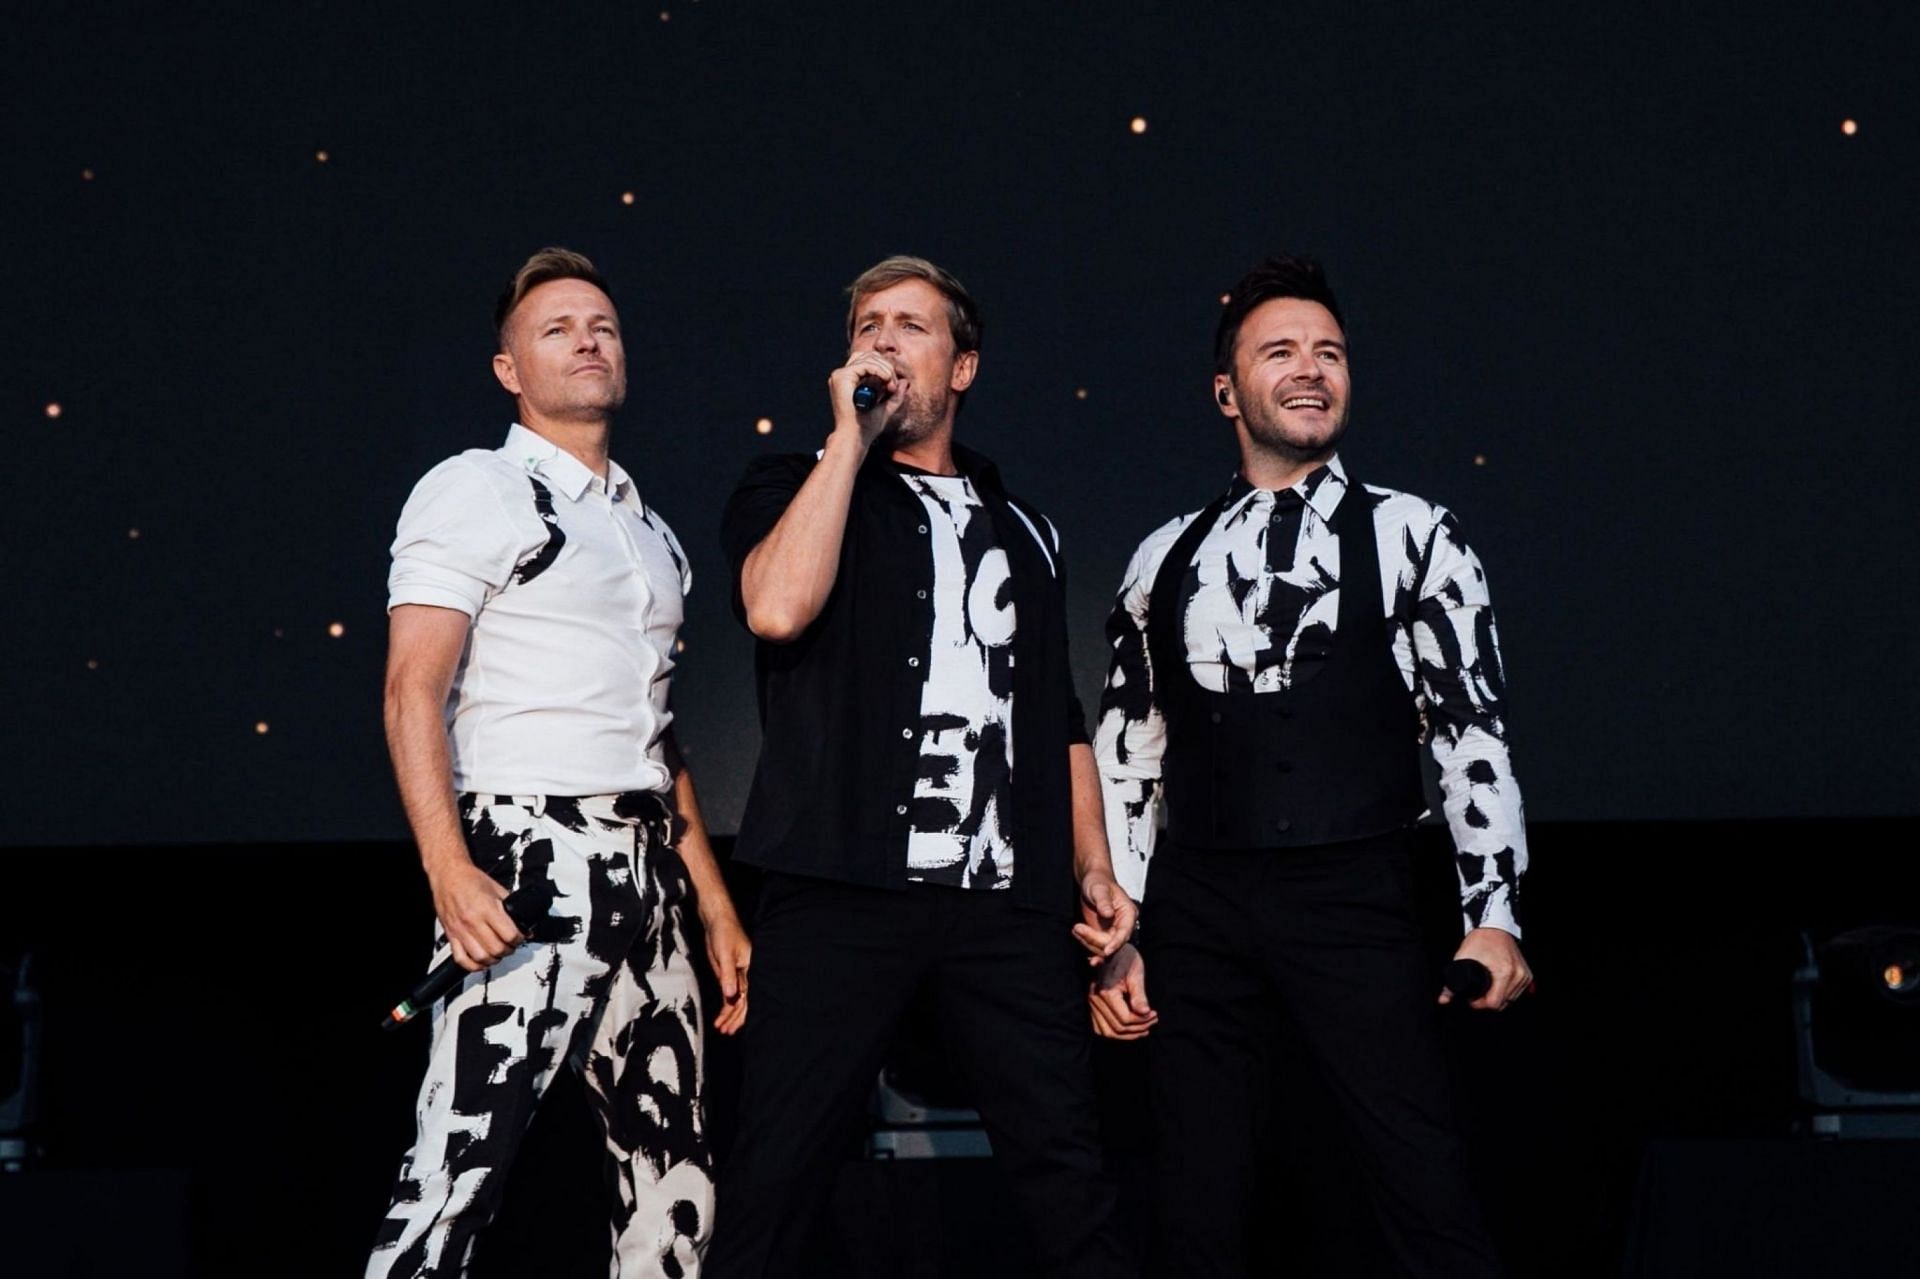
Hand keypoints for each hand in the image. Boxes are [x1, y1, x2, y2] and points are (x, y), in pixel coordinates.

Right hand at [428, 858, 523, 972]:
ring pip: (480, 957)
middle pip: (497, 949)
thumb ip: (509, 905)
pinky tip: (481, 961)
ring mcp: (461, 930)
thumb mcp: (496, 888)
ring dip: (493, 959)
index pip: (509, 934)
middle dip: (509, 950)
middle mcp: (473, 921)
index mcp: (486, 908)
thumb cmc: (470, 880)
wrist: (448, 875)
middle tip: (511, 945)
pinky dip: (473, 965)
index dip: (519, 938)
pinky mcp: (451, 935)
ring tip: (498, 953)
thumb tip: (522, 920)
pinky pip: (461, 959)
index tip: (521, 937)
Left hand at [702, 907, 751, 1034]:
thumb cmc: (724, 933)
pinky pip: (729, 992)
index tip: (730, 1025)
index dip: (739, 1012)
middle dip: (735, 1018)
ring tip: (722, 1028)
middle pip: (743, 1001)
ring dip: (729, 1014)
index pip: (747, 996)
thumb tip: (731, 996)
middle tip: (725, 1031)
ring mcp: (737, 974)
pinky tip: (722, 1016)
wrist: (717, 920)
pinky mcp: (728, 973)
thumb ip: (728, 975)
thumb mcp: (725, 954)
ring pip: (735, 999)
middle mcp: (746, 974)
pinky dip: (726, 1004)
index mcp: (750, 969)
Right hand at [827, 351, 901, 443]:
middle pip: (869, 355)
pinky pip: (865, 364)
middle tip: (893, 385)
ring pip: (868, 358)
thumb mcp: (886, 408)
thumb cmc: (866, 427)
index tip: (893, 385)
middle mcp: (843, 376)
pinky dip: (879, 370)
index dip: (885, 368)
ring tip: (890, 385)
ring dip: (885, 369)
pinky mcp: (841, 377)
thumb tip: (904, 382)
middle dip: (886, 367)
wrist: (856, 437)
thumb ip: (895, 396)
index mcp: (850, 381)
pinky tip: (886, 380)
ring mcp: (840, 376)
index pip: (869, 361)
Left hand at [1072, 872, 1137, 963]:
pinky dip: (1086, 943)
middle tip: (1078, 928)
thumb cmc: (1098, 881)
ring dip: (1088, 942)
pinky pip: (1096, 945)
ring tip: (1076, 928)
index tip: (1107, 951)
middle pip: (1112, 943)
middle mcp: (1123, 924)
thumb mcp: (1099, 889)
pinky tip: (1078, 935)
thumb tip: (1108, 913)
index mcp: (1128, 913)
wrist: (1091, 882)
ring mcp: (1112, 931)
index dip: (1117, 943)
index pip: (1125, 932)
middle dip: (1095, 940)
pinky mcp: (1102, 934)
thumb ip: (1103, 901)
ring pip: (1103, 947)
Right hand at [1088, 944, 1155, 1039]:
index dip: (1142, 1021)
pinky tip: (1131, 1029)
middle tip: (1153, 1019)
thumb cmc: (1126, 958)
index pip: (1125, 1018)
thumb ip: (1139, 995)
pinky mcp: (1092, 1007)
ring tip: (1145, 1027)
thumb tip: (1145, 1013)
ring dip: (1128, 1034)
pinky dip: (1116, 1032)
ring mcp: (1091, 1004)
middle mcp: (1095, 999)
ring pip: (1108, 1032)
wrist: (1112, 948)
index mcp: (1106, 991)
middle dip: (1138, 1027)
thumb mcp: (1136, 974)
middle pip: (1118, 1027)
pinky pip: (1101, 1028)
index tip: (1154, 1014)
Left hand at [1439, 927, 1532, 1010]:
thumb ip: (1451, 984)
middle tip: (1477, 993)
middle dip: (1487, 1002)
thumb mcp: (1463, 960)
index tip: (1472, 999)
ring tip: (1486, 988)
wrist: (1494, 926)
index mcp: (1505, 972)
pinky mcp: (1527, 974)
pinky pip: (1518, 992)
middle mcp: (1517, 975)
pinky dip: (1508, 993)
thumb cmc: (1481, 939)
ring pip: (1511, 1000)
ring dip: (1498, 998)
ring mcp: (1524, 975)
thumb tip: (1443, 999)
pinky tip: (1499, 988)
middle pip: (1503, 1003)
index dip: (1479, 1004)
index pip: (1494, 1003)